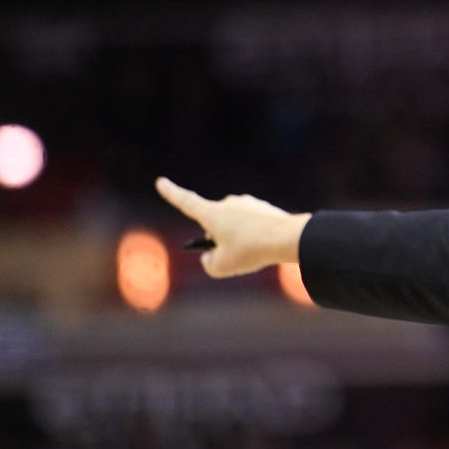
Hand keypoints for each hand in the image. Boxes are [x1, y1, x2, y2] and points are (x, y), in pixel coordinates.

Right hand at [155, 177, 310, 277]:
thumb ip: (209, 263)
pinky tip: (266, 246)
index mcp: (212, 213)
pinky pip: (254, 226)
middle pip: (215, 223)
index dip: (171, 193)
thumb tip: (211, 257)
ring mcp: (248, 204)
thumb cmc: (250, 251)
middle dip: (218, 239)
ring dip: (238, 238)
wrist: (287, 238)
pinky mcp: (265, 208)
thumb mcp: (222, 267)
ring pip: (236, 225)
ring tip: (252, 253)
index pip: (185, 201)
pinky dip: (255, 237)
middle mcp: (228, 203)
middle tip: (231, 255)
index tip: (160, 181)